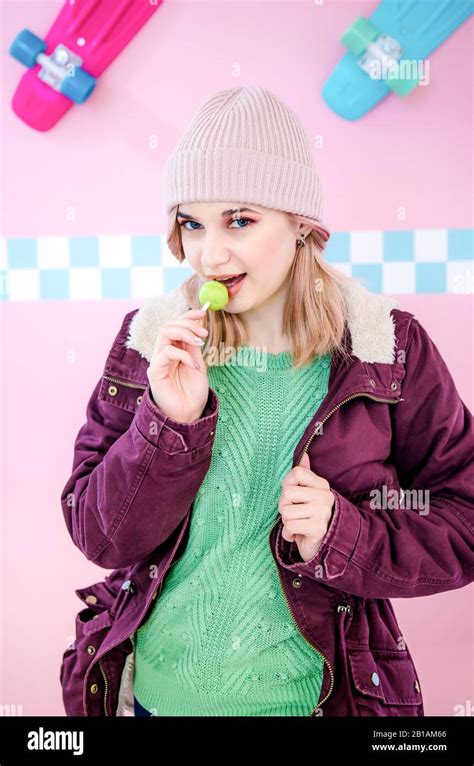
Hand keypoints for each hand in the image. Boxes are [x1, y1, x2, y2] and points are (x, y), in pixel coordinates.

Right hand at [147, 307, 209, 423]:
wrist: (189, 415)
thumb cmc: (193, 392)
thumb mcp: (197, 364)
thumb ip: (194, 346)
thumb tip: (198, 325)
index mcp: (173, 350)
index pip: (175, 325)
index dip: (188, 315)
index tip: (203, 312)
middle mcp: (163, 353)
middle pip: (168, 325)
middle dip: (187, 323)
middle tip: (203, 334)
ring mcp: (158, 362)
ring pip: (164, 333)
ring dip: (185, 333)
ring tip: (200, 344)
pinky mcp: (155, 371)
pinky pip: (167, 352)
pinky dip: (184, 355)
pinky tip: (194, 366)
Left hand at [279, 452, 334, 561]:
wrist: (321, 546)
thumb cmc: (308, 517)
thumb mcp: (306, 493)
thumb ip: (304, 474)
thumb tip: (304, 454)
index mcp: (322, 484)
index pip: (296, 473)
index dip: (287, 485)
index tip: (293, 497)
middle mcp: (325, 496)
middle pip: (287, 493)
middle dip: (284, 507)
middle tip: (294, 514)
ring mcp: (323, 512)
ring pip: (286, 512)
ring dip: (286, 522)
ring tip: (297, 524)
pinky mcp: (318, 529)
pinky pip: (289, 526)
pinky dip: (288, 534)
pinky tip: (297, 535)